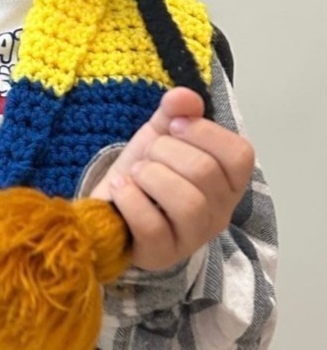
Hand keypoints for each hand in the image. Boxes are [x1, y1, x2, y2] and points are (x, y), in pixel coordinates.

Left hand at [90, 87, 254, 270]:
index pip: (239, 153)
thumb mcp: (160, 134)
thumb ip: (174, 112)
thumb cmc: (146, 170)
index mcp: (228, 181)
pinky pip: (152, 226)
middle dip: (164, 151)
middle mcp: (219, 213)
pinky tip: (121, 189)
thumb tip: (184, 95)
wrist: (110, 204)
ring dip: (150, 176)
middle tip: (148, 156)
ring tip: (137, 174)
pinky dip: (130, 198)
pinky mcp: (161, 254)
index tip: (175, 127)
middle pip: (205, 172)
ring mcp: (192, 238)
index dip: (203, 131)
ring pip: (186, 202)